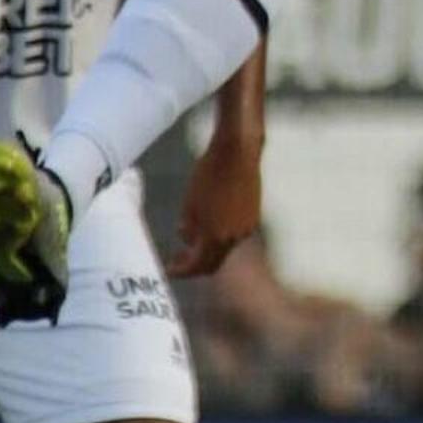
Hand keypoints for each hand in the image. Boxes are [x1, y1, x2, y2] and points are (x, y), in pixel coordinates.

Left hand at [169, 133, 261, 275]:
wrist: (237, 152)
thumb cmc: (208, 175)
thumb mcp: (190, 204)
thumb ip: (188, 228)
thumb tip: (187, 239)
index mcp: (216, 237)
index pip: (197, 266)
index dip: (181, 270)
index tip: (169, 269)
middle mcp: (234, 238)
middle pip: (214, 262)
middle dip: (195, 264)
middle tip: (179, 259)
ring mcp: (247, 227)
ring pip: (224, 248)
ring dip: (208, 249)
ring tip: (192, 239)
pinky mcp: (253, 216)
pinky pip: (234, 235)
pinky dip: (220, 236)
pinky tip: (210, 223)